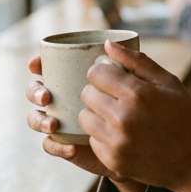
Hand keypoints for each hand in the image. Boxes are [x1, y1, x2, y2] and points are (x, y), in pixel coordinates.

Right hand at [26, 57, 142, 191]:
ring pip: (38, 118)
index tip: (35, 64)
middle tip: (47, 96)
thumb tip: (108, 43)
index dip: (39, 64)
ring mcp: (66, 122)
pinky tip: (70, 147)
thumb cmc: (153, 108)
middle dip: (35, 92)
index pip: (52, 67)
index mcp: (79, 78)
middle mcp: (67, 98)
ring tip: (53, 124)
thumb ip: (132, 62)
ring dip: (39, 120)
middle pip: (39, 91)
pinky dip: (56, 146)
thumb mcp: (149, 83)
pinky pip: (52, 145)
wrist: (155, 142)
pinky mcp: (68, 144)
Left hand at [79, 41, 190, 191]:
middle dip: (98, 90)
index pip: (96, 73)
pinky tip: (122, 133)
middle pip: (86, 94)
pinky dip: (102, 134)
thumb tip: (108, 44)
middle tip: (115, 95)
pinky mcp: (112, 160)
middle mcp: (122, 117)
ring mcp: (115, 141)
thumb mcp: (169, 83)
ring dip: (96, 112)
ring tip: (116, 114)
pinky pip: (92, 140)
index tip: (111, 75)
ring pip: (84, 117)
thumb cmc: (186, 117)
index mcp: (138, 94)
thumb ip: (137, 61)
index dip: (103, 71)